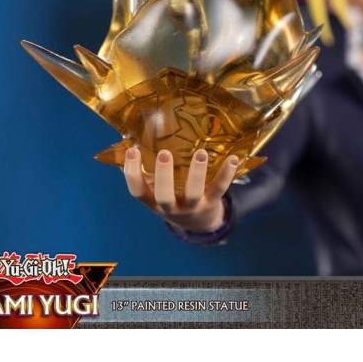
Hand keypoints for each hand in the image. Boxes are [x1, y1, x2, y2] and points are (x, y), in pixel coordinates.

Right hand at [123, 148, 238, 232]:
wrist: (199, 223)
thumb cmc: (172, 196)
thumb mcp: (156, 189)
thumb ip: (146, 169)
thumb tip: (130, 137)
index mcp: (152, 200)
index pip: (137, 190)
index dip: (132, 173)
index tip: (132, 151)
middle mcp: (170, 206)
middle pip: (163, 196)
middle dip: (163, 176)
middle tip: (164, 154)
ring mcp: (191, 206)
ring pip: (193, 193)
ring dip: (197, 173)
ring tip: (200, 153)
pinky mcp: (211, 203)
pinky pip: (219, 189)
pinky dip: (227, 174)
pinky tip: (233, 158)